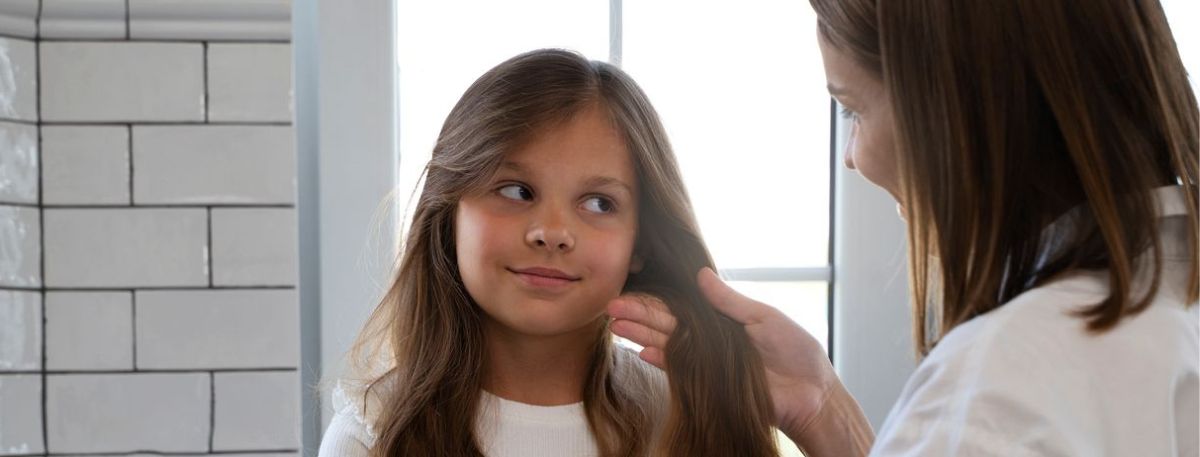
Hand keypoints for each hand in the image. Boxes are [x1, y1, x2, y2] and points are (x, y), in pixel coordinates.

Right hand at [607, 267, 840, 437]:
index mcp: (722, 319)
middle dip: (639, 314)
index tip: (632, 287)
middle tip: (612, 306)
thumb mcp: (763, 317)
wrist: (811, 393)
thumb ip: (728, 300)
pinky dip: (659, 361)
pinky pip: (678, 370)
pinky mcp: (707, 385)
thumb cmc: (796, 351)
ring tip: (616, 325)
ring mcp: (706, 362)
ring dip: (641, 334)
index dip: (658, 298)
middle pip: (668, 323)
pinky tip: (639, 351)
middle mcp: (709, 339)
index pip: (683, 305)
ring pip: (667, 344)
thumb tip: (700, 274)